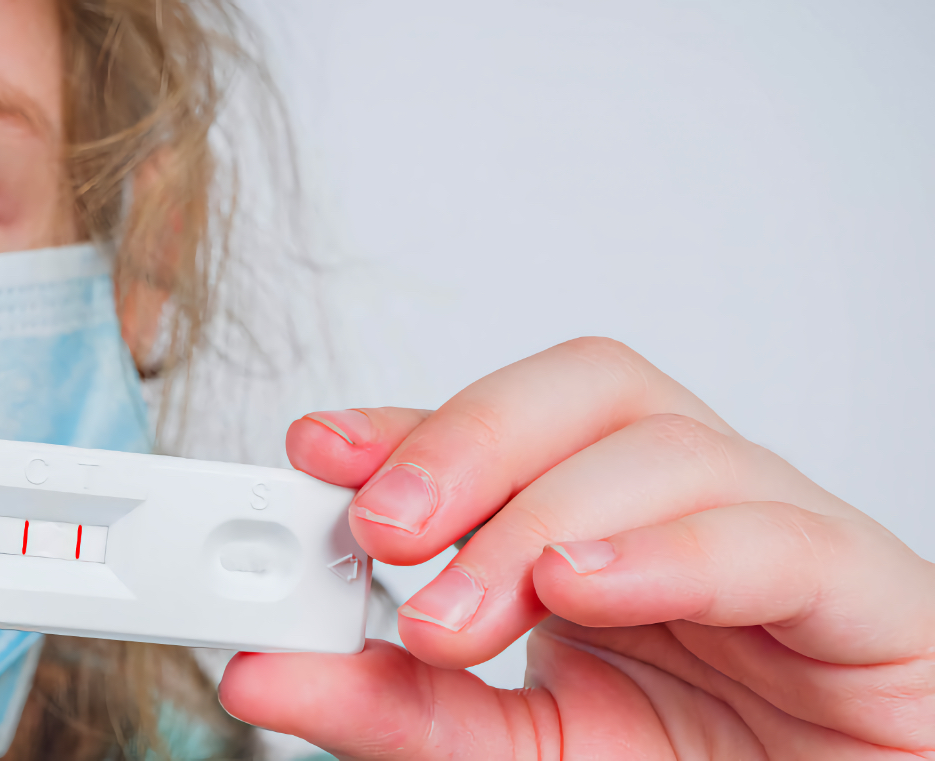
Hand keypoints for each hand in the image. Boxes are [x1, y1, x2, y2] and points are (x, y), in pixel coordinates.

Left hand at [218, 337, 934, 757]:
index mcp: (604, 529)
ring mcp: (782, 538)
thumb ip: (392, 708)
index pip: (503, 427)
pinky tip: (585, 585)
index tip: (313, 448)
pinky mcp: (871, 598)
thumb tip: (258, 672)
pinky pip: (781, 537)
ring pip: (670, 446)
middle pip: (589, 388)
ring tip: (460, 611)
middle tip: (379, 530)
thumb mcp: (513, 748)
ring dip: (541, 516)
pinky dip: (671, 553)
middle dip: (466, 442)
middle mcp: (690, 509)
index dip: (406, 423)